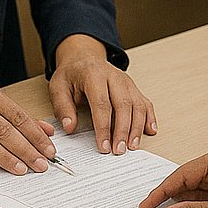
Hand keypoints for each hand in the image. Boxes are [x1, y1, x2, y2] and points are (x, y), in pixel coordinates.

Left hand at [49, 36, 156, 153]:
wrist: (84, 57)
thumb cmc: (71, 74)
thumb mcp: (58, 87)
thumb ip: (63, 107)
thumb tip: (70, 127)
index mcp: (94, 75)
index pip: (101, 103)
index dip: (103, 127)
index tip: (103, 146)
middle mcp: (114, 77)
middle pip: (124, 104)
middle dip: (122, 130)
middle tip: (119, 151)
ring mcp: (126, 82)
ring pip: (137, 105)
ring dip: (137, 127)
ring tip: (132, 146)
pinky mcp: (133, 88)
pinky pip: (145, 103)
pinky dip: (149, 118)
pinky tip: (150, 132)